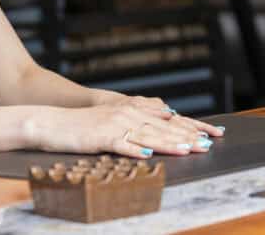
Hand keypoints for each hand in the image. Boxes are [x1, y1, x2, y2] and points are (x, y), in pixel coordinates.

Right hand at [25, 98, 223, 158]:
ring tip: (188, 149)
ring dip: (169, 143)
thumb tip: (167, 114)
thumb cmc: (83, 125)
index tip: (213, 133)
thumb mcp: (114, 117)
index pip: (168, 119)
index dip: (191, 125)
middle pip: (163, 126)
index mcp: (132, 109)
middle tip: (209, 143)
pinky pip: (121, 145)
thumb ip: (139, 116)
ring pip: (147, 135)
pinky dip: (136, 150)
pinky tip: (148, 156)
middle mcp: (126, 114)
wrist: (51, 122)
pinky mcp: (100, 137)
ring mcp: (114, 125)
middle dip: (188, 135)